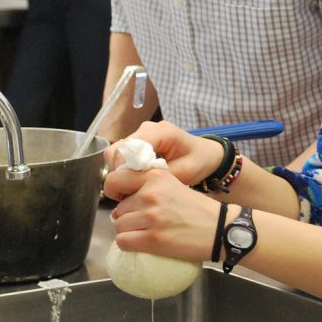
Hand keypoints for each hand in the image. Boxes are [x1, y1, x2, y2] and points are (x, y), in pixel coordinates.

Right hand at [103, 120, 224, 186]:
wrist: (206, 155)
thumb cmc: (199, 162)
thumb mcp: (185, 172)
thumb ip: (160, 175)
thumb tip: (134, 184)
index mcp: (161, 132)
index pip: (131, 146)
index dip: (124, 168)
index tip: (126, 188)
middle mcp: (147, 129)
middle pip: (119, 148)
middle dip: (119, 172)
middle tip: (125, 193)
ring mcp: (141, 133)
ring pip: (116, 151)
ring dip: (118, 171)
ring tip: (129, 188)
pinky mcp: (138, 141)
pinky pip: (121, 155)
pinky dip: (122, 169)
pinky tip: (132, 182)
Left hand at [106, 165, 220, 261]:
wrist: (219, 229)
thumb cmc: (197, 209)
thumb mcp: (173, 185)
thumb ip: (149, 186)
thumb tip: (122, 200)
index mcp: (155, 176)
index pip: (116, 179)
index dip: (114, 190)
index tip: (121, 198)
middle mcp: (150, 193)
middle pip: (118, 208)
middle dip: (126, 215)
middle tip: (142, 220)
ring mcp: (151, 216)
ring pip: (119, 225)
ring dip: (128, 231)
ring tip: (145, 232)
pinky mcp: (152, 239)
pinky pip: (123, 242)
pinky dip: (129, 244)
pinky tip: (142, 242)